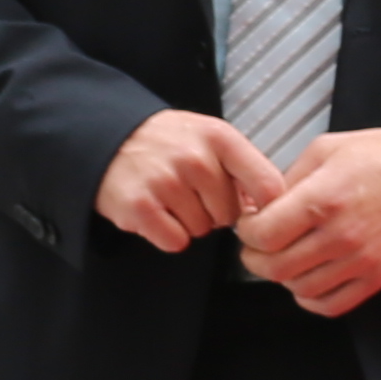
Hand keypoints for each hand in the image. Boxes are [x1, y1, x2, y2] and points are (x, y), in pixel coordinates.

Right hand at [97, 107, 286, 252]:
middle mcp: (195, 158)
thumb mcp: (212, 138)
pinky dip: (167, 234)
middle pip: (230, 215)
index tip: (253, 210)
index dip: (266, 208)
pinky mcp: (140, 207)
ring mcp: (166, 182)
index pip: (267, 186)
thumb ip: (245, 167)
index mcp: (220, 138)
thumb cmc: (170, 143)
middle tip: (192, 192)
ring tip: (170, 197)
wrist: (110, 137)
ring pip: (202, 230)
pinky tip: (157, 212)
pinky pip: (176, 242)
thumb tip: (270, 207)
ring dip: (189, 222)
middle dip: (215, 211)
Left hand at [236, 125, 380, 313]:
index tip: (249, 224)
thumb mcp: (326, 149)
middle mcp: (341, 234)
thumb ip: (287, 178)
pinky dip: (310, 297)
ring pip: (299, 288)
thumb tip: (258, 205)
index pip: (262, 234)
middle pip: (275, 267)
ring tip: (285, 258)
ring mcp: (360, 260)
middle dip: (255, 256)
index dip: (245, 231)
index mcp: (323, 198)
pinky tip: (308, 279)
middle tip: (258, 245)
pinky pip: (331, 304)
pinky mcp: (377, 277)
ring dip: (282, 277)